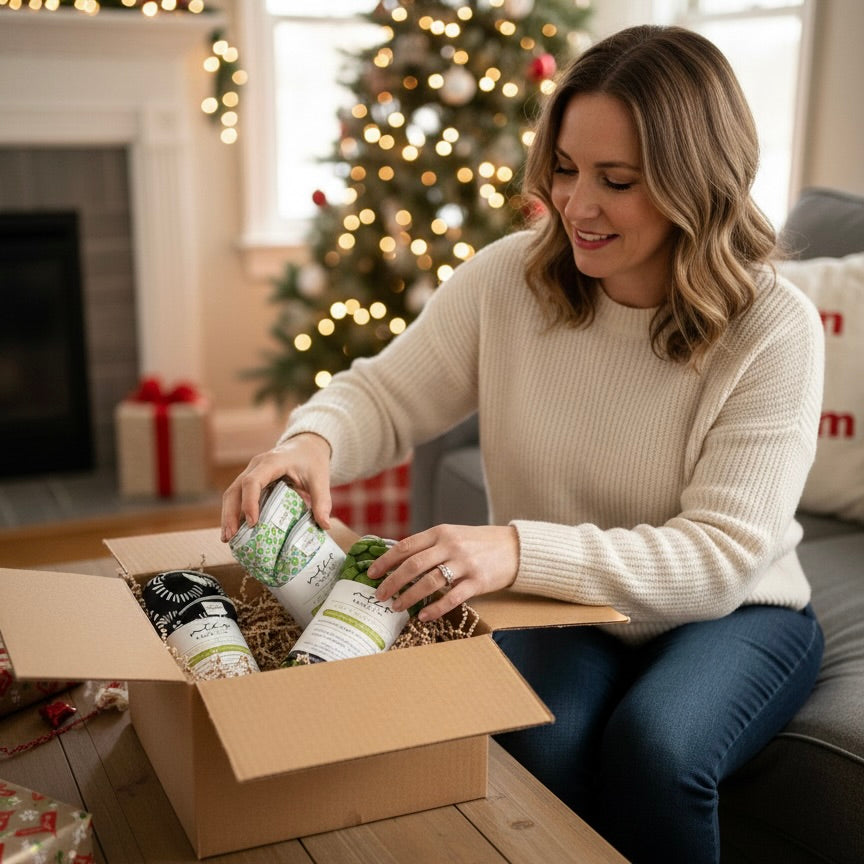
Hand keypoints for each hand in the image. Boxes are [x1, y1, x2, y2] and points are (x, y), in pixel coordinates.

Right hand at [220, 433, 331, 541]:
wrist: (306, 446)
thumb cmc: (312, 461)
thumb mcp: (320, 479)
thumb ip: (322, 501)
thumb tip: (324, 526)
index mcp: (272, 462)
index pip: (253, 481)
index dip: (249, 502)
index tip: (253, 522)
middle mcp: (256, 466)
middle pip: (235, 489)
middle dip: (230, 513)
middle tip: (230, 536)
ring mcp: (250, 472)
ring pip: (232, 493)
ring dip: (228, 515)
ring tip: (227, 538)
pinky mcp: (250, 480)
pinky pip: (237, 496)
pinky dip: (234, 512)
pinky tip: (235, 531)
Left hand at [367, 524, 518, 621]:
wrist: (513, 548)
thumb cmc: (478, 543)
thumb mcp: (453, 536)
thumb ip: (430, 546)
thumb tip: (398, 562)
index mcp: (441, 533)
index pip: (406, 546)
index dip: (385, 560)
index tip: (371, 573)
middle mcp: (450, 546)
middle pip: (413, 565)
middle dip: (392, 582)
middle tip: (379, 595)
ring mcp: (465, 564)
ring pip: (429, 582)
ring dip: (408, 597)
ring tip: (396, 607)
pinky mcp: (477, 581)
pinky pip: (451, 597)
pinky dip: (434, 608)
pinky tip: (423, 616)